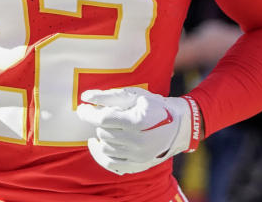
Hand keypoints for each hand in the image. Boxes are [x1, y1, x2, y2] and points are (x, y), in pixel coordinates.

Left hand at [76, 87, 196, 174]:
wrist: (179, 126)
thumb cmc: (156, 106)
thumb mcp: (136, 95)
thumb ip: (109, 96)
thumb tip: (85, 97)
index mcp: (138, 122)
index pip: (103, 119)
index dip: (88, 113)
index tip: (82, 109)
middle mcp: (138, 142)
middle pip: (103, 132)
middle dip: (101, 122)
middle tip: (109, 114)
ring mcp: (137, 156)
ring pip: (104, 146)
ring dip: (103, 135)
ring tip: (112, 126)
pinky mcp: (136, 165)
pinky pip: (109, 163)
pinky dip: (100, 153)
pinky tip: (98, 144)